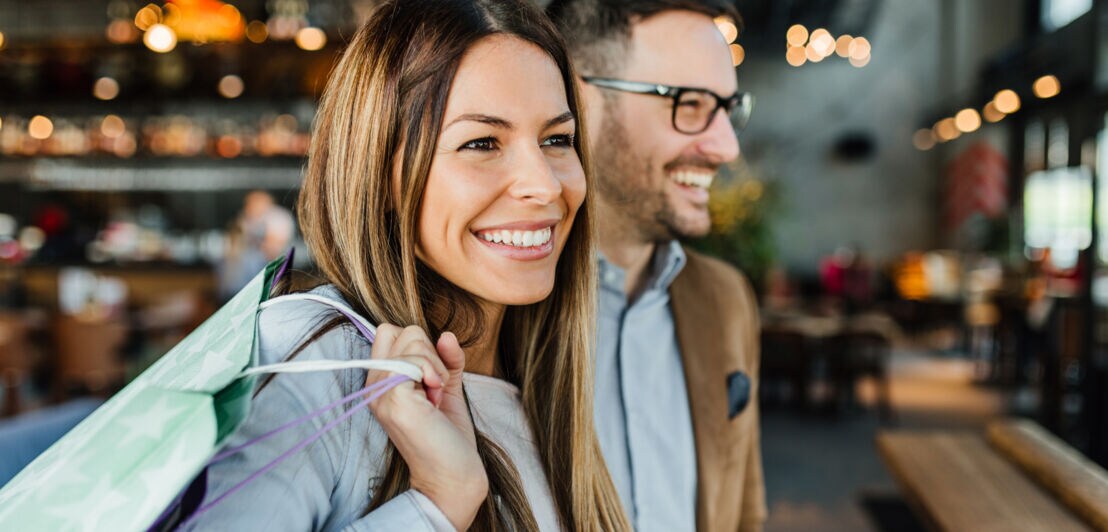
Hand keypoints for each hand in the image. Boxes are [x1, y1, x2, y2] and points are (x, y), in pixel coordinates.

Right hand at [366, 325, 487, 529]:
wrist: (454, 474)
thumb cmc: (449, 435)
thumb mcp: (446, 385)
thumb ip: (446, 358)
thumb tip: (447, 334)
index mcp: (381, 382)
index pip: (390, 332)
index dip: (419, 347)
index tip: (431, 379)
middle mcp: (373, 386)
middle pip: (402, 330)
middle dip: (429, 353)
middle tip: (434, 390)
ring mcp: (380, 392)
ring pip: (411, 339)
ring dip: (436, 365)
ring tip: (435, 398)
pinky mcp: (393, 398)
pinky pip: (416, 359)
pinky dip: (435, 371)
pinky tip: (436, 400)